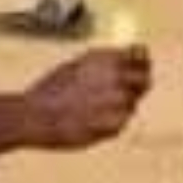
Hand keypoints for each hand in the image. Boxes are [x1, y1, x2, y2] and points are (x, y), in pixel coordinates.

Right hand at [22, 42, 153, 146]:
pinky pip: (121, 122)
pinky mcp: (114, 125)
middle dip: (138, 85)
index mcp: (106, 58)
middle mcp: (116, 77)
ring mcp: (117, 102)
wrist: (38, 115)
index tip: (139, 67)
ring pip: (132, 104)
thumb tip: (130, 57)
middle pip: (145, 80)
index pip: (141, 57)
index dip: (142, 63)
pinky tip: (91, 120)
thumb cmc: (53, 89)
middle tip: (121, 92)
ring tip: (93, 108)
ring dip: (120, 106)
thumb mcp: (77, 65)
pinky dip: (111, 122)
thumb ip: (105, 62)